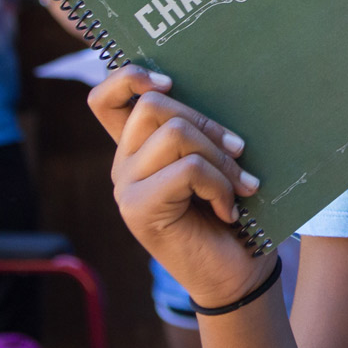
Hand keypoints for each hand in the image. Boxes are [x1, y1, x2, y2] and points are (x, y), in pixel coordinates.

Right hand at [88, 65, 271, 308]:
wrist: (238, 270)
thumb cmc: (235, 208)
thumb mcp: (219, 159)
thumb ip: (204, 129)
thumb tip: (226, 80)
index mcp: (140, 146)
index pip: (105, 98)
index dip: (129, 77)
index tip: (169, 81)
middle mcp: (124, 163)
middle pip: (153, 105)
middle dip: (208, 122)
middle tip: (240, 151)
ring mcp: (126, 187)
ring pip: (174, 133)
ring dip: (220, 157)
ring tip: (241, 185)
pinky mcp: (138, 209)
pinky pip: (187, 169)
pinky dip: (220, 184)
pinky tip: (230, 209)